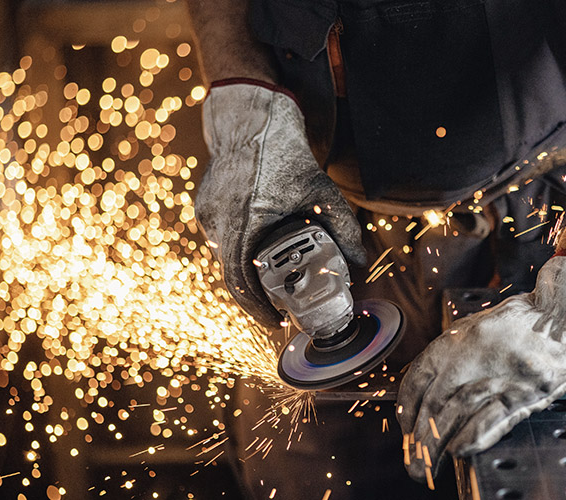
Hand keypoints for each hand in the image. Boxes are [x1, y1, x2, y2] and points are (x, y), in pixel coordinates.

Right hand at [194, 80, 365, 326]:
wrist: (251, 119)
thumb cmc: (285, 153)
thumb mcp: (321, 191)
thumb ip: (344, 228)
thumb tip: (360, 262)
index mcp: (245, 220)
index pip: (242, 281)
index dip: (257, 307)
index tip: (275, 320)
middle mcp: (221, 220)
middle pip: (232, 276)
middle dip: (254, 299)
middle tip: (277, 312)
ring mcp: (208, 214)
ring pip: (226, 259)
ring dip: (248, 275)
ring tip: (272, 284)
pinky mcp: (204, 207)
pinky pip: (222, 241)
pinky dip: (240, 253)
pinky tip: (259, 253)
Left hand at [396, 250, 565, 481]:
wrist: (562, 315)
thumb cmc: (519, 322)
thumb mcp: (474, 329)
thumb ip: (450, 357)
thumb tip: (427, 392)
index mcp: (455, 340)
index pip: (417, 381)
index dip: (407, 411)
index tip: (406, 431)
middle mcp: (471, 357)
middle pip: (434, 404)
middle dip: (419, 439)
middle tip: (413, 461)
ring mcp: (497, 375)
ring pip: (456, 415)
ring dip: (439, 444)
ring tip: (429, 466)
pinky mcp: (523, 391)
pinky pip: (490, 419)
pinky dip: (470, 438)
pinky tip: (457, 451)